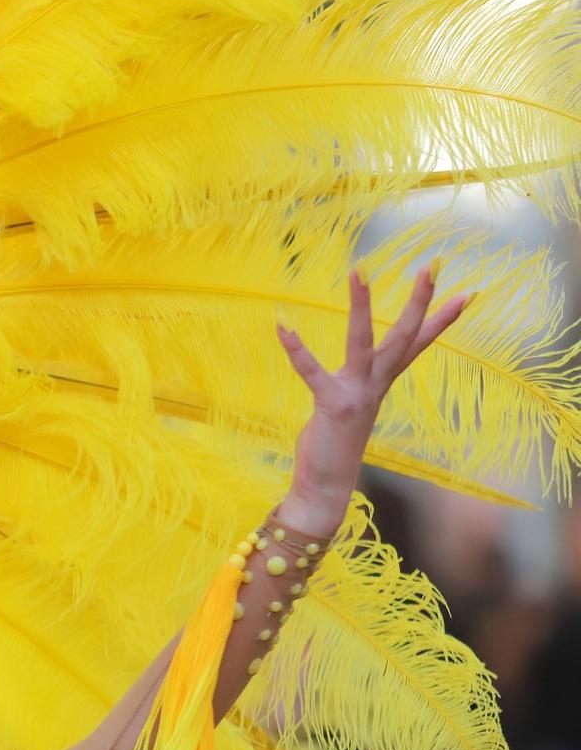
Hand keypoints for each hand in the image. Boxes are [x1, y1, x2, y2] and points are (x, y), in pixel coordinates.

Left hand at [275, 264, 469, 535]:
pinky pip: (313, 371)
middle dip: (420, 300)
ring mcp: (357, 394)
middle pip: (405, 336)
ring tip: (360, 270)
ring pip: (365, 342)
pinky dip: (296, 348)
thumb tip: (361, 374)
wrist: (326, 486)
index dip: (443, 320)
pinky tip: (281, 323)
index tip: (469, 293)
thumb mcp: (353, 406)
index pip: (418, 345)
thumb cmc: (334, 443)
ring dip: (362, 305)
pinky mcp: (332, 405)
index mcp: (382, 383)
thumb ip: (358, 385)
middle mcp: (376, 385)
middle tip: (433, 263)